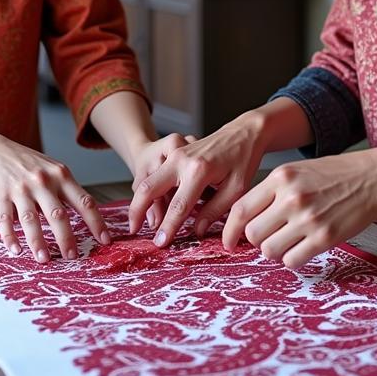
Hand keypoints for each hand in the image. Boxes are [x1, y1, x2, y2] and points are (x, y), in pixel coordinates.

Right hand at [0, 134, 109, 262]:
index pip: (84, 201)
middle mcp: (43, 182)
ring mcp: (21, 189)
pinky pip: (6, 220)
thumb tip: (87, 217)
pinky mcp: (1, 197)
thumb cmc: (29, 164)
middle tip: (72, 257)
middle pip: (58, 214)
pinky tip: (16, 250)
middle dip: (66, 238)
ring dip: (38, 242)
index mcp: (61, 176)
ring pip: (31, 219)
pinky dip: (10, 237)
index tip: (105, 240)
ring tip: (44, 259)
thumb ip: (67, 190)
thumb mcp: (53, 169)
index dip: (96, 222)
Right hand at [127, 115, 267, 244]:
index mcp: (199, 171)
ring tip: (142, 222)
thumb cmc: (243, 160)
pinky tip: (153, 206)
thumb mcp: (236, 189)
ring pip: (146, 180)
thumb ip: (215, 211)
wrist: (243, 132)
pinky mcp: (174, 154)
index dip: (168, 227)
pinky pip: (154, 174)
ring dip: (140, 202)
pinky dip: (148, 191)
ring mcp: (175, 155)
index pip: (178, 206)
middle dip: (136, 211)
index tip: (160, 243)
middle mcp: (181, 160)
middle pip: (148, 188)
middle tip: (133, 230)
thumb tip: (197, 231)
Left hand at [221, 148, 376, 268]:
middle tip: (270, 236)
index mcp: (281, 178)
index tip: (230, 240)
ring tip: (288, 241)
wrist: (375, 177)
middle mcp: (291, 198)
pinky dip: (293, 259)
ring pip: (270, 250)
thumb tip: (246, 220)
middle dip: (256, 240)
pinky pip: (292, 261)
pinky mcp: (325, 237)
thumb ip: (272, 192)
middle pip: (252, 234)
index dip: (230, 230)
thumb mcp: (297, 171)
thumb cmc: (335, 174)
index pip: (240, 210)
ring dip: (275, 250)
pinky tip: (302, 248)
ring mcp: (308, 219)